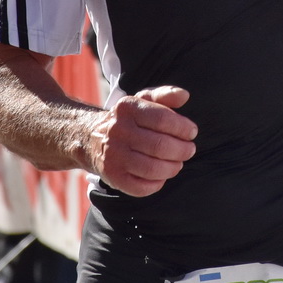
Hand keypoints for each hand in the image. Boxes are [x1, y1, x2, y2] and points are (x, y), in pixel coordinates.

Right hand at [82, 85, 197, 196]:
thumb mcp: (142, 100)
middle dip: (183, 150)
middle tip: (189, 150)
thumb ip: (164, 95)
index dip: (183, 127)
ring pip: (153, 169)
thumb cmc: (128, 120)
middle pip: (160, 145)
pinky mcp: (112, 176)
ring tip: (178, 163)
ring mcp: (113, 155)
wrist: (91, 138)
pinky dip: (157, 184)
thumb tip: (184, 96)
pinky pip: (141, 187)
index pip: (162, 118)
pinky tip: (161, 175)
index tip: (191, 132)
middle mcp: (117, 131)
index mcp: (127, 108)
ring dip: (173, 168)